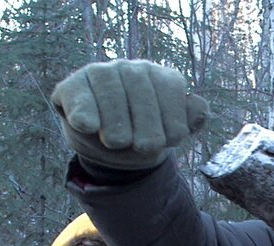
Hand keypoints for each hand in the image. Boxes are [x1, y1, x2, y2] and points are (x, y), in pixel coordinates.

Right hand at [51, 59, 208, 169]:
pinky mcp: (72, 87)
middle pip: (140, 89)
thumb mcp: (168, 133)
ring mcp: (100, 75)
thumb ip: (188, 120)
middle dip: (146, 121)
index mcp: (159, 77)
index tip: (174, 141)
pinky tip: (88, 126)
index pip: (169, 87)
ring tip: (119, 143)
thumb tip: (201, 109)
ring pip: (109, 90)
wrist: (108, 148)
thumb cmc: (144, 135)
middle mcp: (130, 70)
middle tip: (147, 147)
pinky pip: (77, 94)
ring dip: (116, 119)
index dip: (173, 115)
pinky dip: (83, 110)